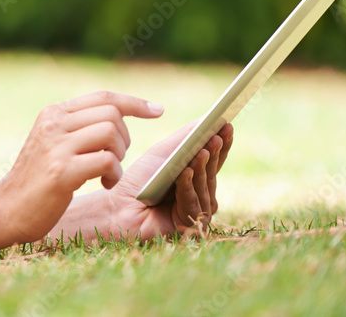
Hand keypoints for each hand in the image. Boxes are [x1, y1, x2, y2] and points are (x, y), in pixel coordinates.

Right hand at [0, 91, 163, 244]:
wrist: (6, 210)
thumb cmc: (37, 181)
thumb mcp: (52, 143)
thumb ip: (77, 127)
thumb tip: (117, 115)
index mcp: (53, 113)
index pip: (103, 97)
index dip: (134, 102)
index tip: (157, 111)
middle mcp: (53, 123)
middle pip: (111, 114)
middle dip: (125, 137)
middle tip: (115, 158)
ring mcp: (56, 146)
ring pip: (111, 133)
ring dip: (119, 155)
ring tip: (107, 172)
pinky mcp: (61, 172)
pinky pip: (107, 161)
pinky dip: (114, 173)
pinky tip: (104, 183)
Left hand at [49, 122, 233, 242]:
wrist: (118, 207)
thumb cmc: (139, 180)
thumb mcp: (163, 154)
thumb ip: (184, 139)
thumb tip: (206, 119)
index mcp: (194, 176)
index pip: (213, 159)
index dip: (221, 143)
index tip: (227, 124)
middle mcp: (200, 193)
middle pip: (212, 172)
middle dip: (215, 154)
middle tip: (217, 137)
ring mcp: (196, 211)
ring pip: (205, 187)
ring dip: (201, 169)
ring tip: (201, 152)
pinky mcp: (189, 225)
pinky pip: (192, 202)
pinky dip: (187, 186)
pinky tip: (184, 173)